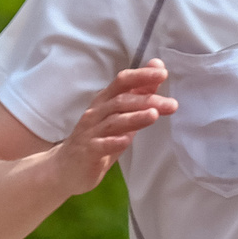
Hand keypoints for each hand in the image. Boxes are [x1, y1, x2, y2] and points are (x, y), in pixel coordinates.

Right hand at [52, 61, 176, 196]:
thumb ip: (139, 95)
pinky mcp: (87, 152)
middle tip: (172, 104)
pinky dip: (114, 142)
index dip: (141, 75)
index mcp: (105, 101)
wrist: (65, 167)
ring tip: (153, 115)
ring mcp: (91, 132)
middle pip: (122, 101)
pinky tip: (126, 140)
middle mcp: (96, 112)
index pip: (122, 82)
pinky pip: (101, 145)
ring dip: (134, 117)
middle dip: (147, 100)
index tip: (162, 72)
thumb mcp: (120, 115)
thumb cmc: (97, 138)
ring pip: (113, 121)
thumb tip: (158, 70)